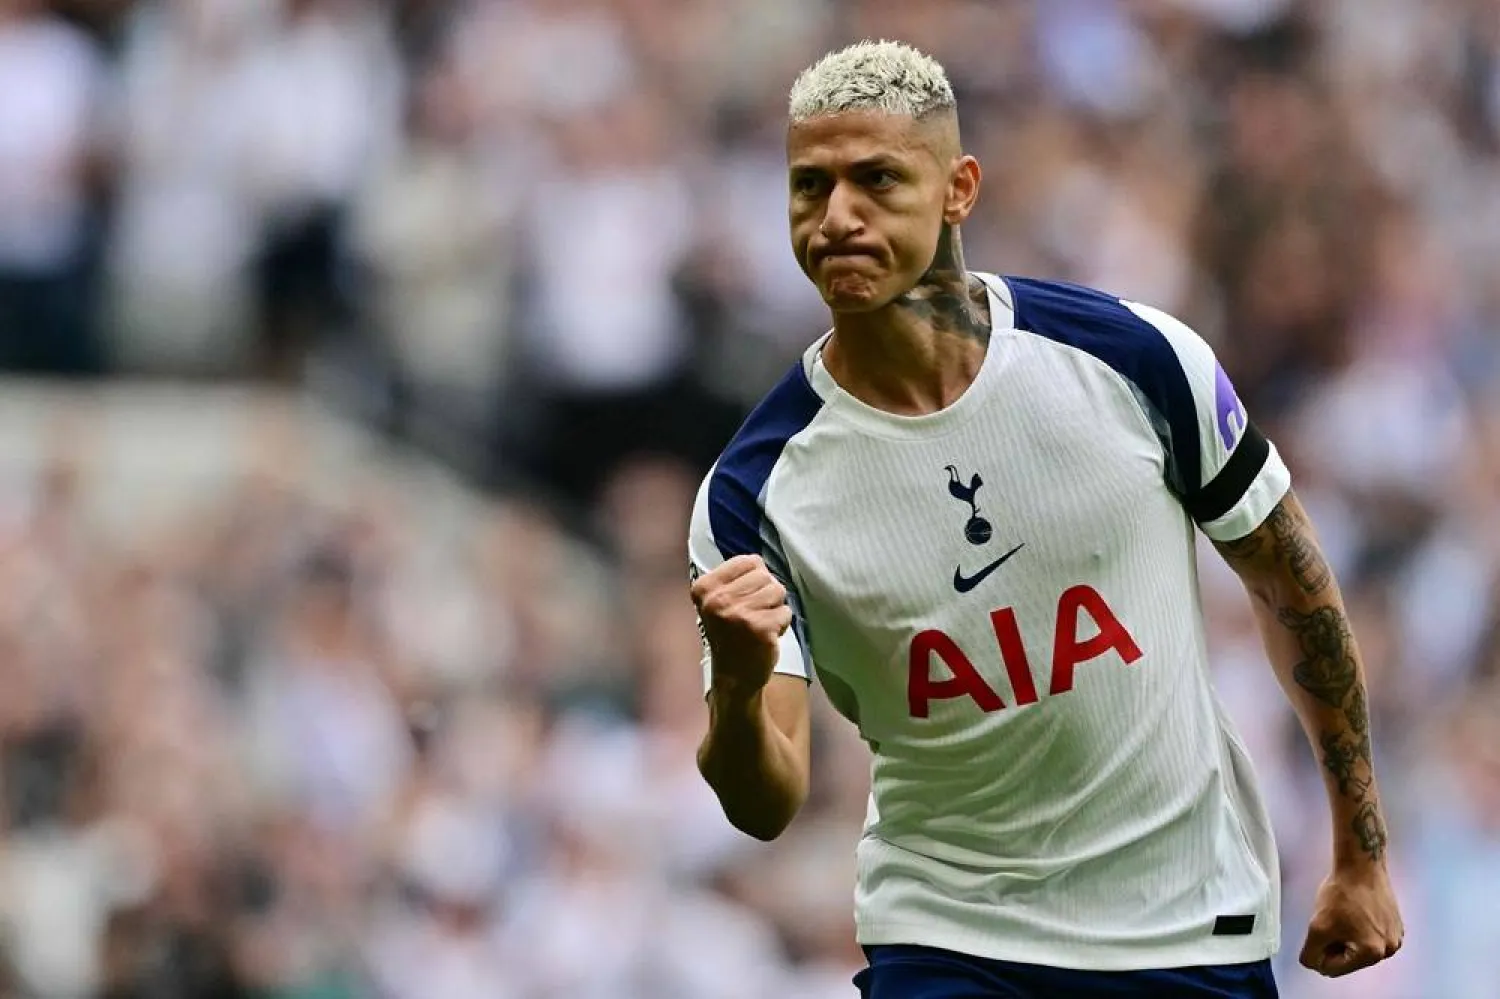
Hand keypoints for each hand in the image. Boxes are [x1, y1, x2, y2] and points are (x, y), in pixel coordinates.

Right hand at [690, 555, 791, 697]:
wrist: (733, 677)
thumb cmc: (731, 634)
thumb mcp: (718, 602)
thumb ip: (735, 578)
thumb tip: (759, 561)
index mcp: (705, 588)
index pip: (749, 561)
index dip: (755, 579)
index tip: (744, 599)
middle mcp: (718, 599)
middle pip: (765, 575)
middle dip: (767, 594)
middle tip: (753, 616)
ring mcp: (738, 614)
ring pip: (778, 591)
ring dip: (775, 609)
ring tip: (760, 624)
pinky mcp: (759, 628)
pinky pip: (786, 612)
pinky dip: (782, 624)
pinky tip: (767, 636)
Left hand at [1299, 862, 1403, 977]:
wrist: (1360, 866)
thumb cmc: (1342, 893)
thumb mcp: (1317, 927)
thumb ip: (1312, 952)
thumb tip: (1312, 964)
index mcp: (1373, 954)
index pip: (1335, 969)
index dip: (1319, 954)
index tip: (1315, 937)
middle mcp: (1389, 949)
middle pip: (1349, 960)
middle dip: (1334, 945)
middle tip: (1328, 923)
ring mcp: (1395, 936)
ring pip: (1359, 948)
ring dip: (1345, 937)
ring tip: (1341, 916)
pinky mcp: (1395, 924)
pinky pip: (1370, 935)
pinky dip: (1357, 928)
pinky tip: (1352, 912)